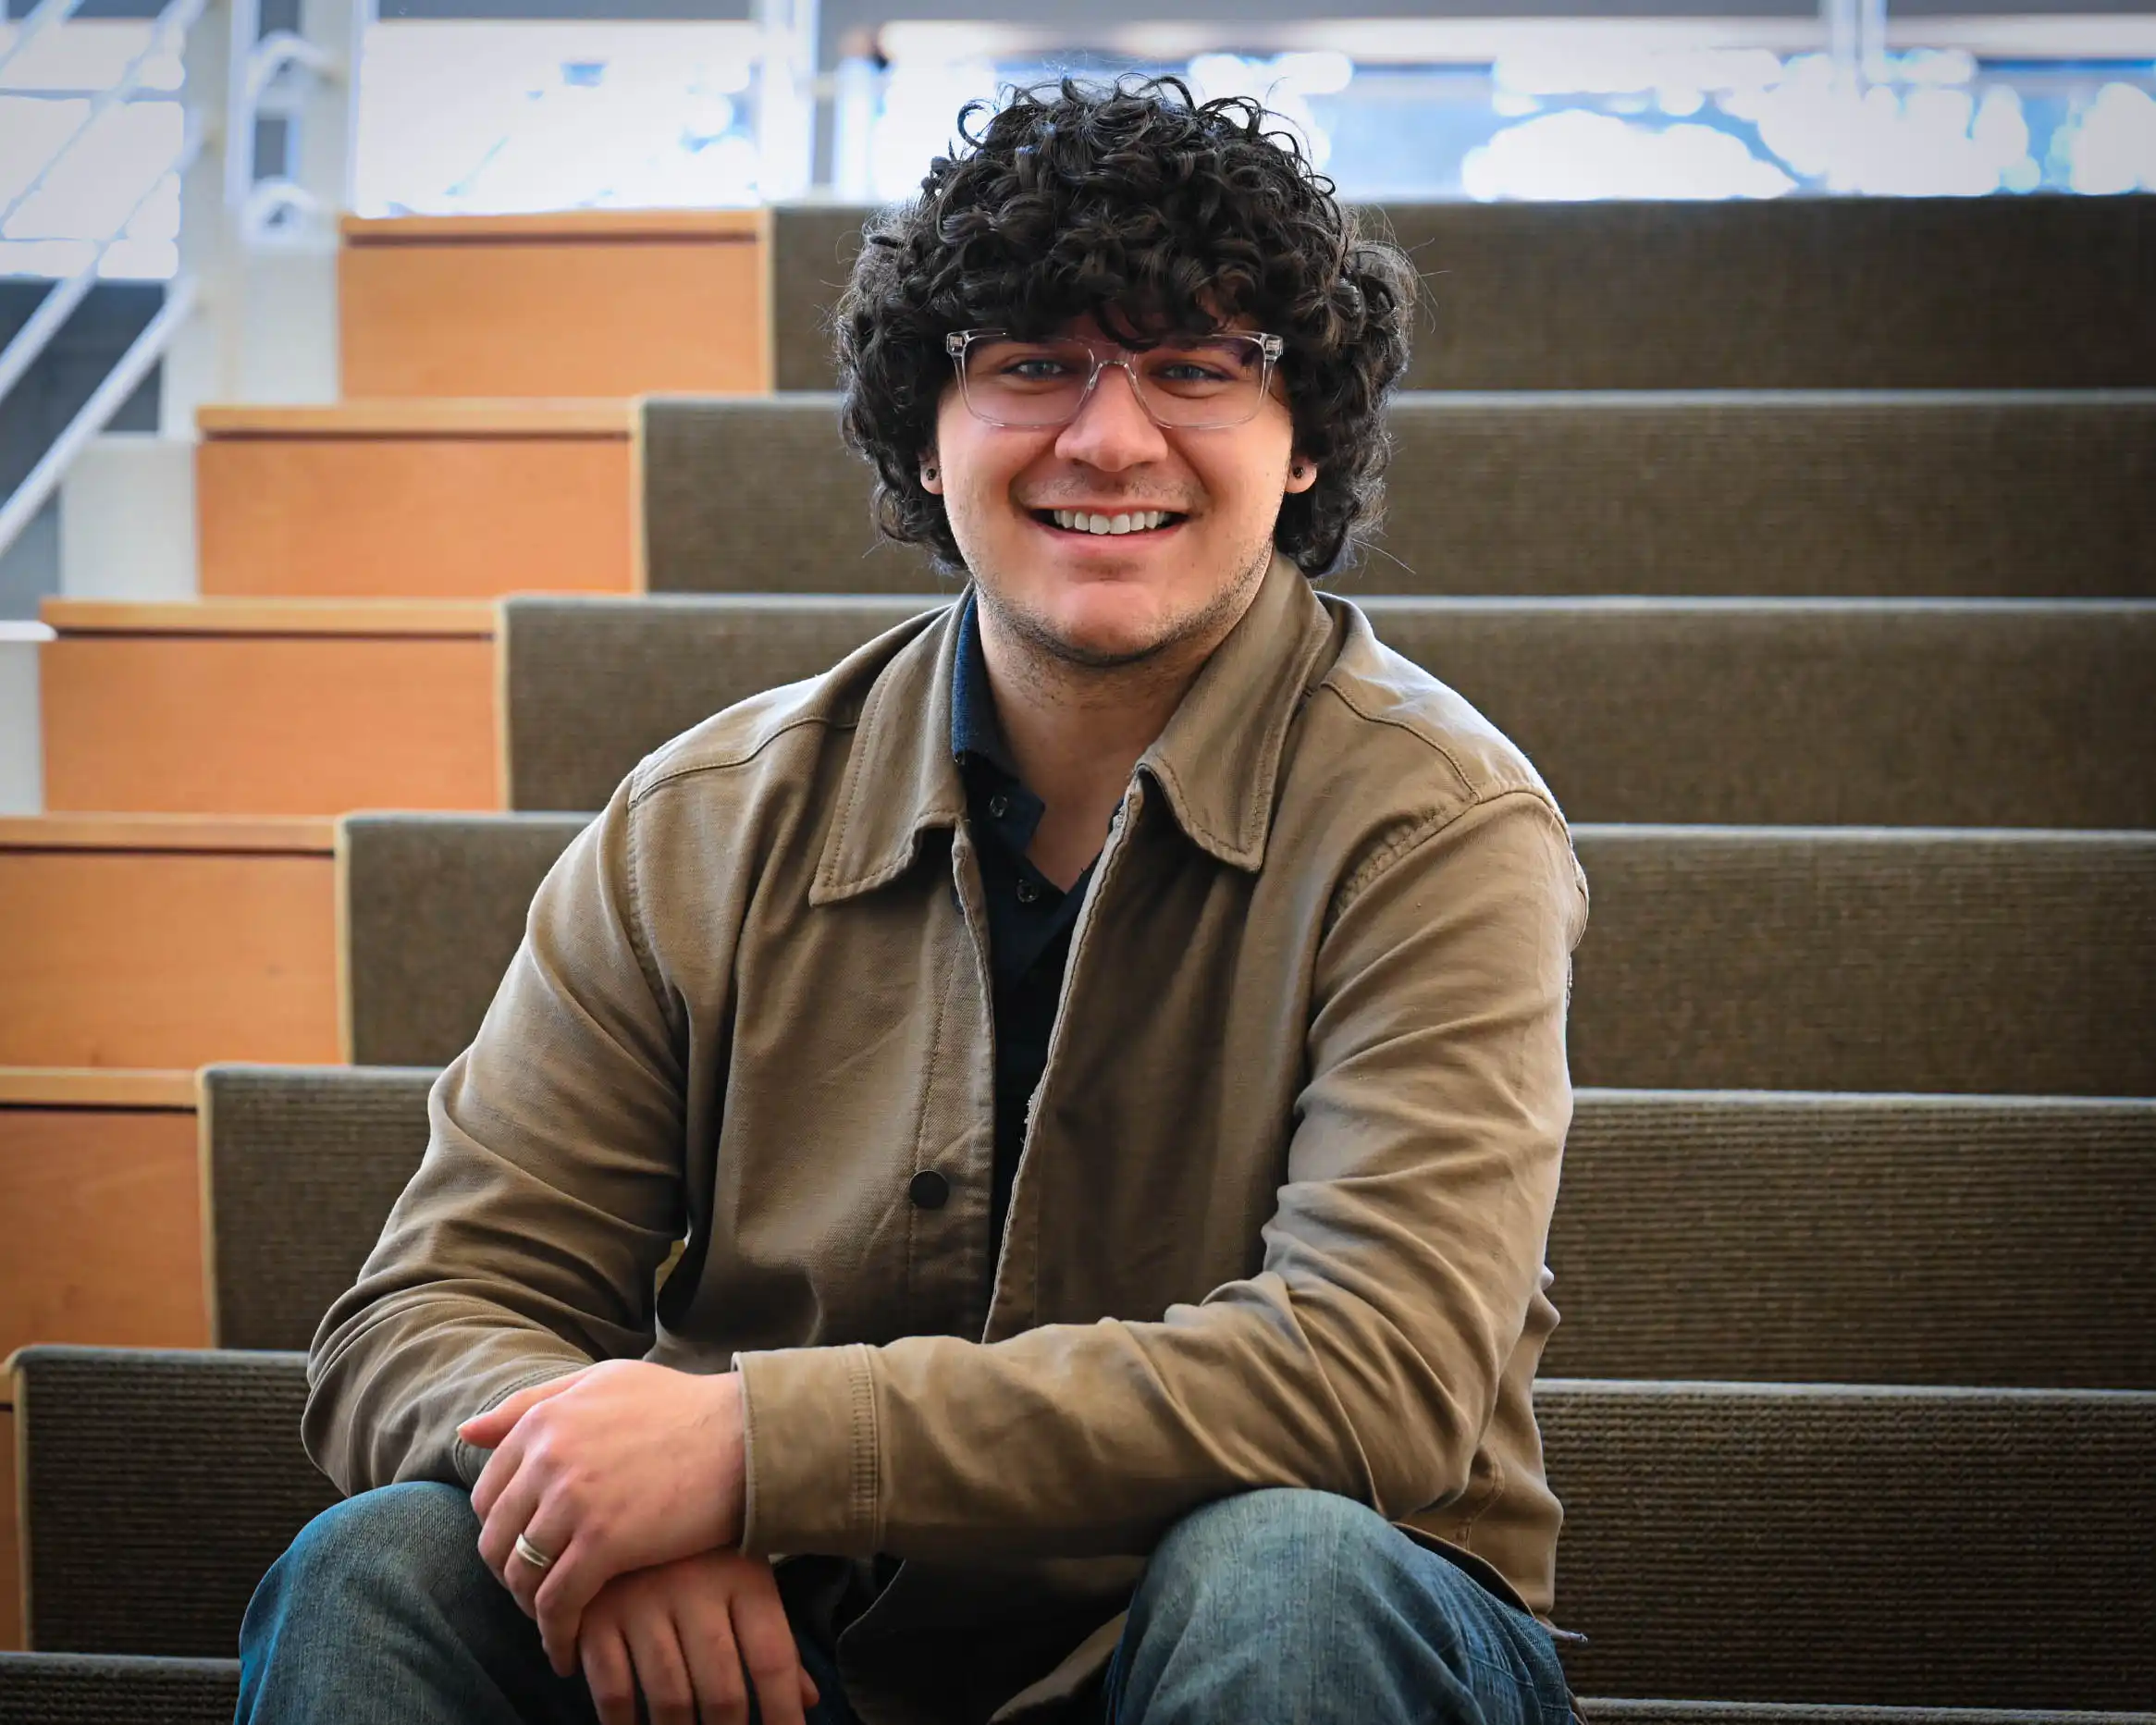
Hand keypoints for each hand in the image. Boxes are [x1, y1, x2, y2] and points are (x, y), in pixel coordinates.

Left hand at [460, 1360, 748, 1669]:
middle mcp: (549, 1456)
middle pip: (495, 1537)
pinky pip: (556, 1603)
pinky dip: (555, 1634)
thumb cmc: (682, 1408)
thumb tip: (466, 1432)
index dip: (501, 1529)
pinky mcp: (604, 1542)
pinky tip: (567, 1650)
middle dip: (510, 1573)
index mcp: (546, 1419)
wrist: (745, 1435)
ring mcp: (574, 1499)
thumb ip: (535, 1402)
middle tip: (538, 1593)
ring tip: (556, 1620)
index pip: (488, 1492)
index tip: (526, 1551)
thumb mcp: (604, 1383)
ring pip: (520, 1574)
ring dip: (530, 1607)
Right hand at [578, 1549, 819, 1724]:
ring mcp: (642, 1602)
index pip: (773, 1658)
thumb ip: (771, 1641)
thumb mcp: (743, 1576)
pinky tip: (631, 1723)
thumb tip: (806, 1700)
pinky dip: (621, 1721)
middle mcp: (695, 1589)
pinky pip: (612, 1690)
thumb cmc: (697, 1549)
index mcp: (743, 1576)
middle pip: (722, 1691)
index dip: (783, 1711)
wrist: (617, 1494)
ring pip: (669, 1699)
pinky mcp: (595, 1614)